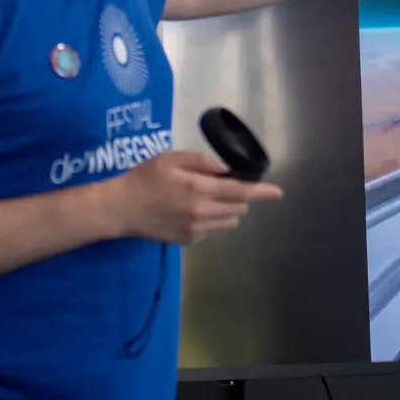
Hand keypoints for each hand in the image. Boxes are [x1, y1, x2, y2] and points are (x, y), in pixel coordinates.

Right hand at [110, 151, 281, 244]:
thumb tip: (226, 170)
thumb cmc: (145, 178)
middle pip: (239, 207)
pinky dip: (213, 220)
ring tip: (206, 198)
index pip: (241, 192)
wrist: (121, 209)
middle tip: (222, 185)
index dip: (263, 192)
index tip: (278, 193)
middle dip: (239, 196)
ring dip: (228, 209)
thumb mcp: (171, 159)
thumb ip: (202, 162)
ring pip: (230, 221)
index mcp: (200, 190)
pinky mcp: (189, 241)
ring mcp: (197, 230)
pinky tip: (193, 211)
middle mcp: (203, 213)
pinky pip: (214, 230)